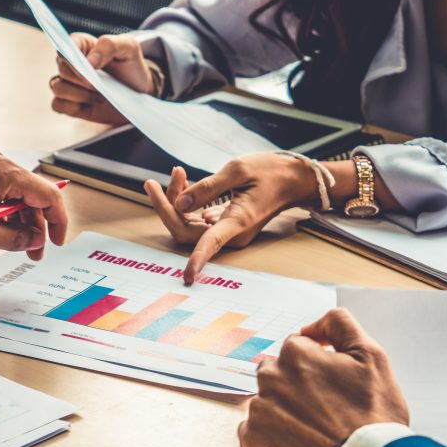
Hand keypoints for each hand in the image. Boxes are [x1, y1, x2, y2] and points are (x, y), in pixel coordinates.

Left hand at [0, 143, 68, 259]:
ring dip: (17, 216)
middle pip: (30, 192)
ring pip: (14, 189)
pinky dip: (1, 205)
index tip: (57, 241)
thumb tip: (36, 239)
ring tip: (14, 243)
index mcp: (2, 171)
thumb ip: (16, 238)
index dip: (57, 221)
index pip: (47, 194)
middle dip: (34, 223)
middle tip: (33, 251)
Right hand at [49, 33, 152, 124]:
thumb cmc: (132, 66)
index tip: (91, 68)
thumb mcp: (129, 48)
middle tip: (100, 85)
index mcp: (82, 45)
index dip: (73, 58)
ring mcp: (69, 83)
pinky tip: (88, 105)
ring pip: (57, 87)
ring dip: (79, 94)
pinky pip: (57, 105)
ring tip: (98, 95)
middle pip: (61, 69)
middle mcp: (71, 63)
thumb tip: (90, 60)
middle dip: (81, 80)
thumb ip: (109, 45)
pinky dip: (71, 107)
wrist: (139, 93)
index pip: (64, 46)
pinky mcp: (70, 103)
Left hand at [143, 155, 322, 282]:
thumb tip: (179, 204)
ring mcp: (226, 231)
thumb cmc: (269, 172)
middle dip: (166, 206)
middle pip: (186, 230)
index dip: (198, 259)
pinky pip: (195, 220)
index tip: (187, 276)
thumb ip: (206, 188)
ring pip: (187, 224)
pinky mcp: (222, 225)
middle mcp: (231, 233)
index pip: (211, 243)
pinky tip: (184, 181)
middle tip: (155, 180)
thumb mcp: (237, 170)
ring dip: (174, 201)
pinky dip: (185, 202)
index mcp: (238, 221)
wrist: (291, 180)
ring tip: (178, 173)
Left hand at [238, 309, 408, 446]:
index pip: (299, 349)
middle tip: (326, 410)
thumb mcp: (371, 355)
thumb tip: (311, 325)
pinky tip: (297, 444)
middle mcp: (270, 376)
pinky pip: (254, 431)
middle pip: (278, 373)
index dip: (319, 367)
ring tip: (315, 431)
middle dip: (297, 386)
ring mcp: (259, 409)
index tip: (335, 388)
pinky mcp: (252, 440)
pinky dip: (271, 437)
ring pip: (267, 402)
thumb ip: (339, 324)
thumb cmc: (373, 415)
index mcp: (295, 353)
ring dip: (284, 411)